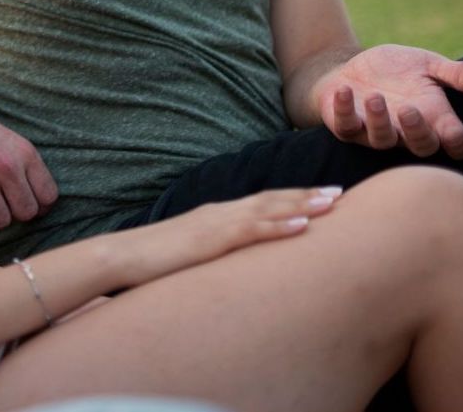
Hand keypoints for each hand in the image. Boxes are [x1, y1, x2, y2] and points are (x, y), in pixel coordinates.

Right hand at [0, 67, 56, 230]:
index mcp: (24, 153)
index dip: (40, 202)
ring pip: (1, 221)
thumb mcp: (7, 136)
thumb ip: (23, 165)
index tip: (28, 198)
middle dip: (16, 210)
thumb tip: (36, 199)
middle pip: (26, 212)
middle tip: (4, 199)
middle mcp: (7, 168)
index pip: (49, 196)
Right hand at [114, 187, 341, 288]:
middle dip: (307, 196)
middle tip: (341, 193)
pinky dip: (278, 226)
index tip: (322, 197)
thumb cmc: (153, 262)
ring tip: (332, 202)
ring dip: (302, 205)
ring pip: (267, 209)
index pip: (261, 203)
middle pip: (271, 200)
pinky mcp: (210, 240)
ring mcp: (216, 224)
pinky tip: (301, 225)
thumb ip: (214, 254)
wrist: (121, 257)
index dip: (293, 198)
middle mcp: (220, 213)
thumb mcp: (191, 255)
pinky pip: (251, 231)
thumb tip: (234, 267)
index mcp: (216, 217)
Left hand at [314, 44, 462, 158]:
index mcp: (434, 118)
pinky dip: (343, 109)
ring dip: (378, 120)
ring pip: (382, 140)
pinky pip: (345, 126)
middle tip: (408, 109)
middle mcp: (407, 131)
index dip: (457, 143)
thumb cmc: (396, 71)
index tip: (453, 131)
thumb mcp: (428, 66)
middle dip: (416, 132)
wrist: (352, 69)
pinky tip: (343, 89)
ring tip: (374, 96)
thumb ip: (459, 74)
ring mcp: (376, 132)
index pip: (456, 143)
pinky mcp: (346, 127)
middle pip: (421, 147)